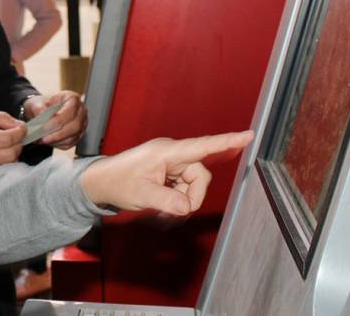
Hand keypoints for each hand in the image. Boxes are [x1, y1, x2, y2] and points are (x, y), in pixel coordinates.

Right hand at [0, 109, 25, 168]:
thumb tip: (19, 126)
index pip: (7, 139)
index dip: (20, 132)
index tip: (22, 129)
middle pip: (11, 154)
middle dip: (18, 144)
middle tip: (16, 137)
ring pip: (8, 164)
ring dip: (13, 153)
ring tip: (6, 145)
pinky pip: (0, 170)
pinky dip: (5, 162)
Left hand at [23, 91, 87, 148]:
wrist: (42, 112)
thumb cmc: (42, 105)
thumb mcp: (36, 102)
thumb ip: (38, 108)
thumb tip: (41, 115)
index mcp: (72, 98)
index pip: (70, 111)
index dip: (57, 121)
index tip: (44, 128)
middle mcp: (80, 111)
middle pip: (74, 126)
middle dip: (57, 134)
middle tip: (43, 138)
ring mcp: (82, 124)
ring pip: (73, 137)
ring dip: (57, 140)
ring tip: (43, 140)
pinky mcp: (78, 135)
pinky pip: (70, 143)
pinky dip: (58, 144)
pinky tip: (48, 141)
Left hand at [80, 130, 253, 214]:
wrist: (101, 182)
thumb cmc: (117, 183)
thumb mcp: (142, 195)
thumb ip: (167, 201)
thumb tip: (188, 207)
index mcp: (167, 152)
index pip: (202, 146)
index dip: (227, 142)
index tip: (248, 135)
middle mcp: (172, 154)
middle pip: (200, 177)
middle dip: (191, 198)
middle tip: (170, 213)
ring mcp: (171, 162)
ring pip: (194, 185)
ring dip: (183, 201)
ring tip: (162, 211)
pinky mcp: (170, 171)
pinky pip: (185, 187)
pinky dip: (178, 200)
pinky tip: (163, 206)